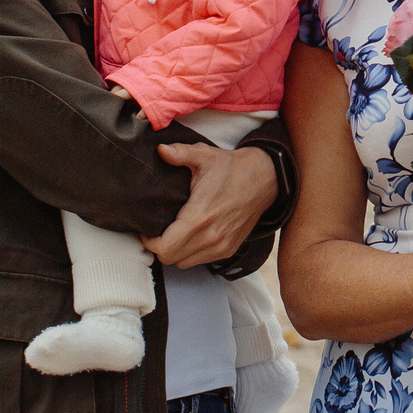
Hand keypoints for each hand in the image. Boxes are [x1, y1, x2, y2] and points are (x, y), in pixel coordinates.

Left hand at [145, 142, 276, 269]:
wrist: (265, 179)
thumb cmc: (233, 168)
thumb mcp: (204, 156)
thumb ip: (180, 153)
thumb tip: (160, 150)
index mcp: (200, 216)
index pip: (165, 247)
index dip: (149, 242)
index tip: (147, 230)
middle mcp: (211, 236)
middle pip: (171, 259)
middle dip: (159, 247)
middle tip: (156, 231)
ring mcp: (221, 246)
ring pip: (184, 263)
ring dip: (175, 252)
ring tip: (172, 233)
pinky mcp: (229, 249)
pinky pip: (200, 260)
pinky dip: (191, 253)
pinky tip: (190, 236)